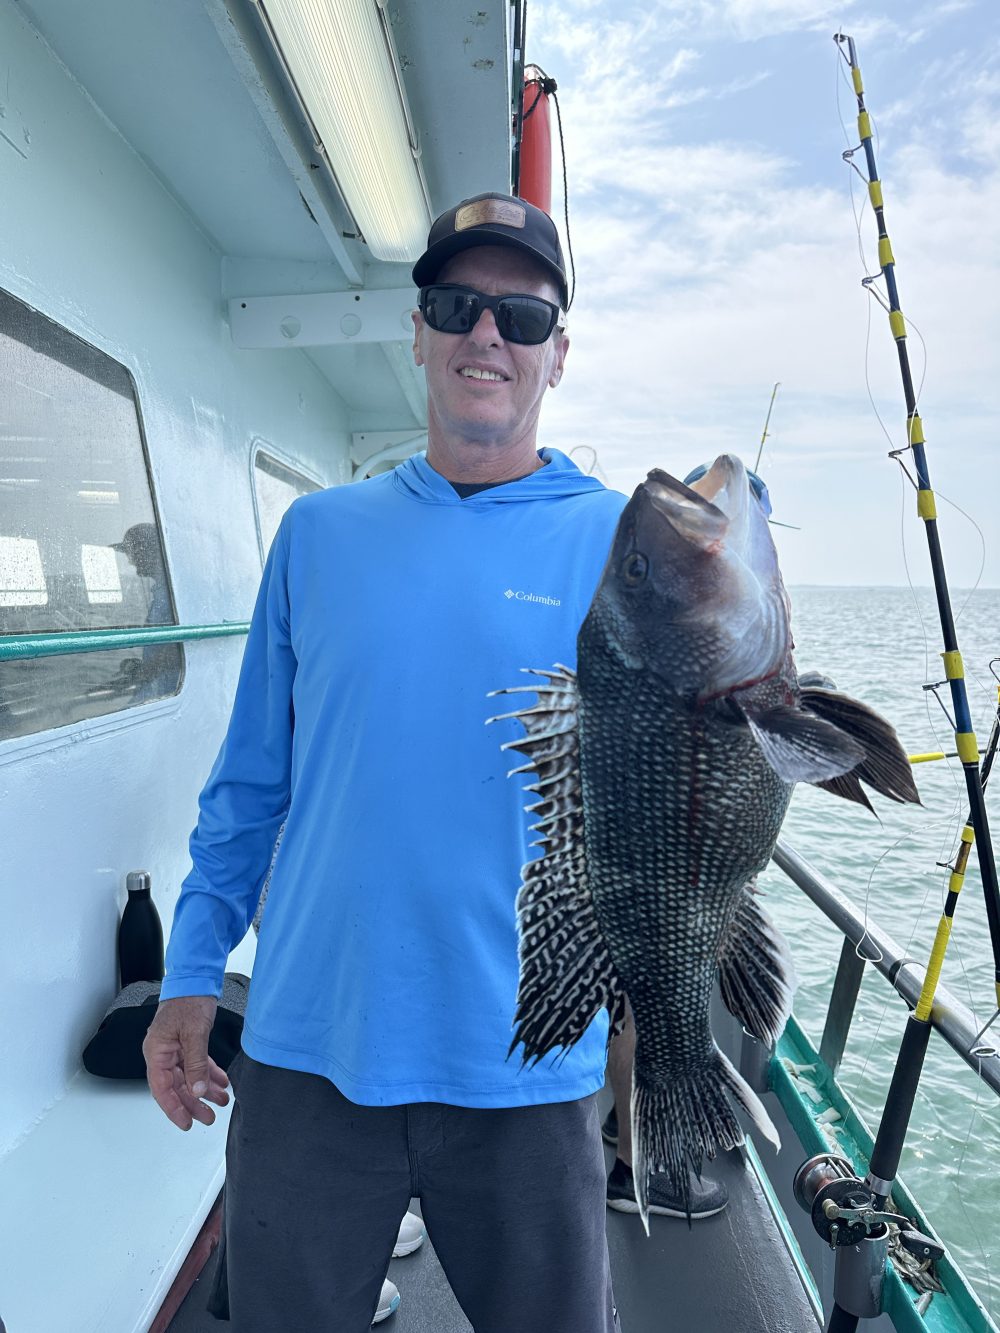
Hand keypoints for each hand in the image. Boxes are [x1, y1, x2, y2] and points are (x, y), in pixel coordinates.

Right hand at [143, 995, 229, 1130]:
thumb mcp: (194, 1033)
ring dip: (204, 1090)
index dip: (174, 1108)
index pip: (162, 1089)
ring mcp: (174, 1049)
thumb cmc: (188, 1001)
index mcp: (156, 1052)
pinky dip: (208, 1074)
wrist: (196, 979)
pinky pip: (196, 1065)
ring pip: (188, 1077)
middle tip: (208, 1117)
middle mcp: (163, 1053)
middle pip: (176, 1086)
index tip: (186, 1123)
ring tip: (221, 1101)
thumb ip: (195, 1063)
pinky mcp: (187, 1043)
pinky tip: (221, 1083)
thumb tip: (197, 1090)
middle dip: (193, 1103)